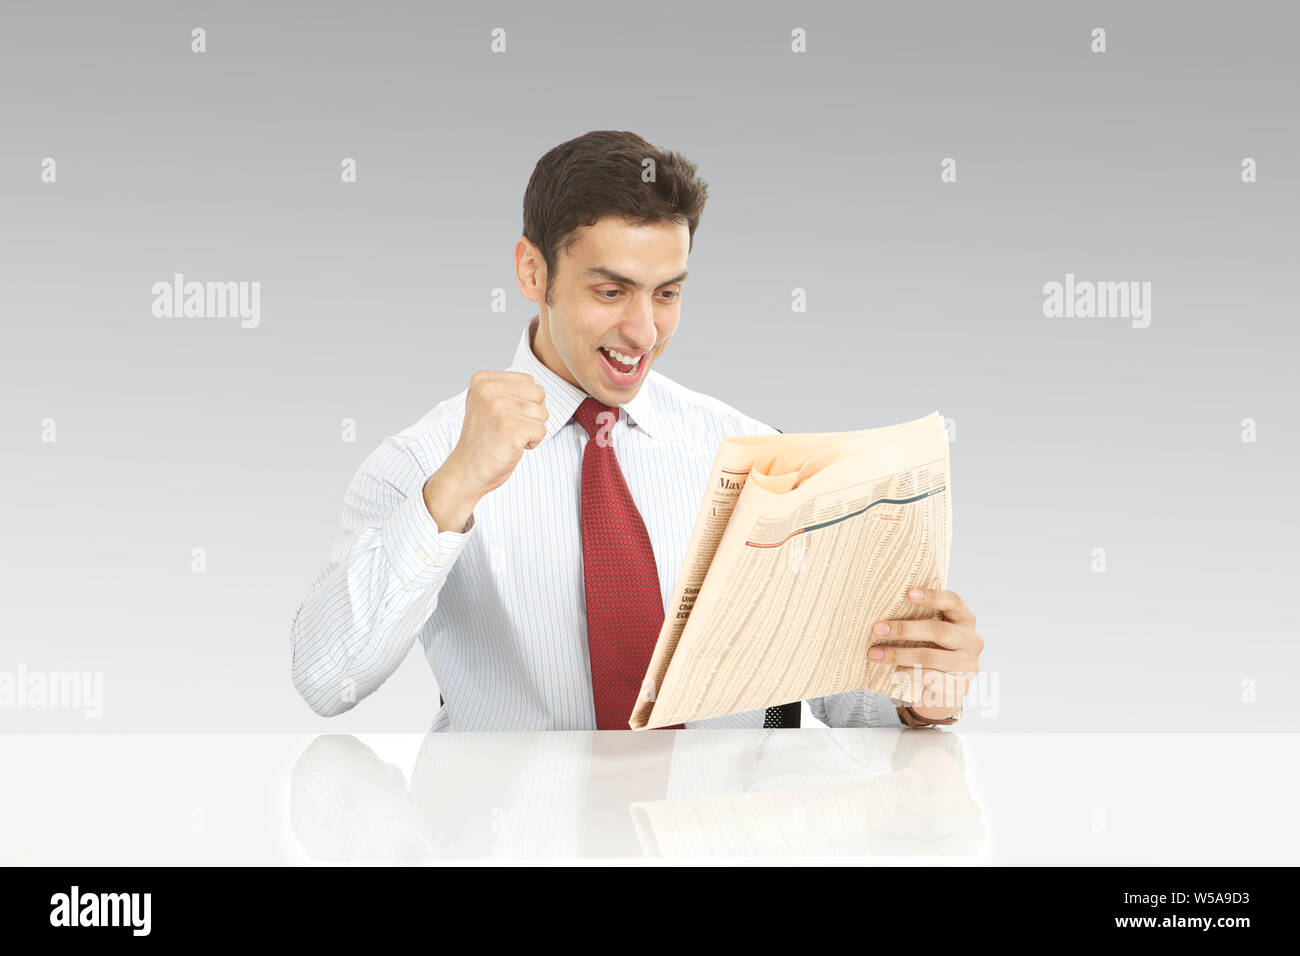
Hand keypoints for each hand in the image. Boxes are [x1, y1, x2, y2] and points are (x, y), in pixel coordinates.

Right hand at [423, 370, 548, 530]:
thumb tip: (539, 389)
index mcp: (482, 380)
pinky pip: (542, 430)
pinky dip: (533, 443)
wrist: (466, 471)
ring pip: (543, 413)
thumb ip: (508, 390)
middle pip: (539, 394)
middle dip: (532, 414)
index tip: (504, 417)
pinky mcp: (510, 428)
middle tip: (510, 428)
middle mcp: (489, 390)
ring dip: (532, 430)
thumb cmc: (483, 440)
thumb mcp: (487, 404)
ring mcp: (499, 409)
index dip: (525, 403)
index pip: (529, 381)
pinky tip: (513, 447)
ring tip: (509, 438)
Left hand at [869, 587, 982, 720]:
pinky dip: (909, 674)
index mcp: (965, 619)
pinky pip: (930, 678)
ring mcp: (968, 665)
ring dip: (898, 655)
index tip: (908, 593)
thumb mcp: (931, 632)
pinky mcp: (960, 686)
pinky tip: (894, 672)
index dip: (932, 596)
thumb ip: (919, 619)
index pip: (953, 601)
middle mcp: (972, 640)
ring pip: (930, 657)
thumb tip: (884, 612)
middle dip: (904, 630)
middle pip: (938, 631)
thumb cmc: (933, 650)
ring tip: (875, 654)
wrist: (945, 688)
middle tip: (877, 629)